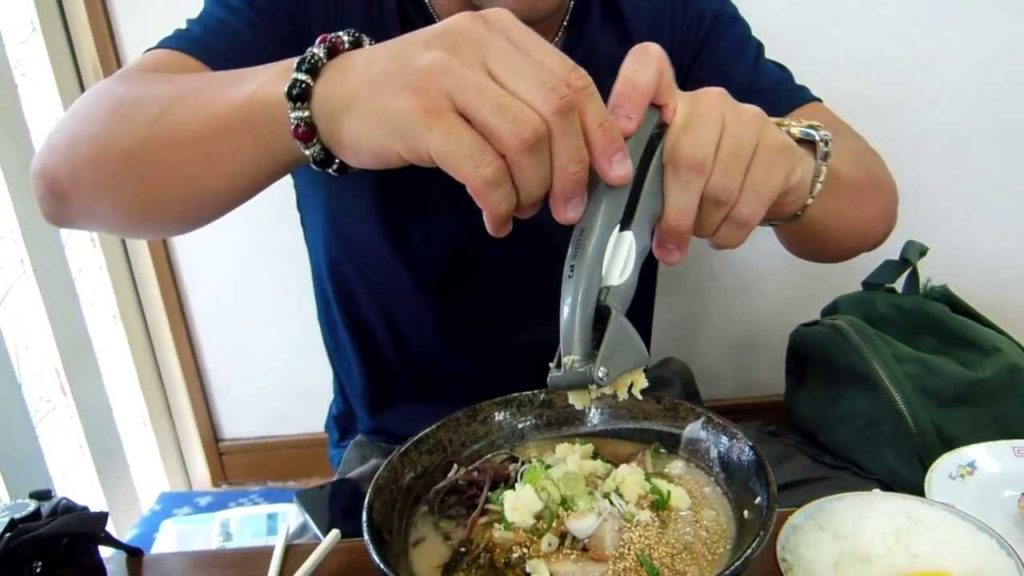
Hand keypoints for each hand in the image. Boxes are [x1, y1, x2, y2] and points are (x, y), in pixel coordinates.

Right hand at [311, 9, 632, 236]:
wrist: (334, 96)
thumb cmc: (414, 95)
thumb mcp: (475, 79)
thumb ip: (525, 100)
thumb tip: (587, 156)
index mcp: (501, 33)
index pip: (573, 81)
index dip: (602, 134)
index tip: (614, 175)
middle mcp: (478, 43)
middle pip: (557, 111)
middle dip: (572, 170)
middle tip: (568, 210)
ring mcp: (447, 76)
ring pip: (524, 141)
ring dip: (533, 189)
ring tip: (521, 211)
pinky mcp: (421, 116)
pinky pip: (483, 168)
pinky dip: (498, 202)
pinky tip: (494, 219)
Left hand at [606, 43, 815, 263]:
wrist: (773, 172)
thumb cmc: (703, 171)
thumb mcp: (665, 166)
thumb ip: (640, 177)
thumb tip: (619, 225)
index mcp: (670, 98)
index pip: (648, 68)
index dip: (630, 94)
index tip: (622, 130)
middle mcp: (709, 101)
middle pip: (688, 159)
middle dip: (675, 214)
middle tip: (666, 246)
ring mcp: (748, 121)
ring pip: (719, 189)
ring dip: (703, 226)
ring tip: (697, 234)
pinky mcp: (778, 150)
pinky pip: (747, 206)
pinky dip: (727, 233)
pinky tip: (719, 236)